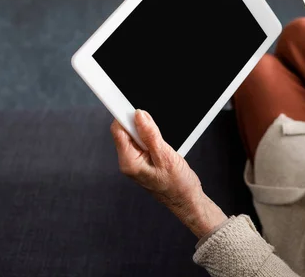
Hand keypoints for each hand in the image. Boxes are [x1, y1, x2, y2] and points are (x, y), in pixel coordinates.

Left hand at [111, 110, 226, 237]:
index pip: (118, 130)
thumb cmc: (178, 184)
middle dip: (140, 125)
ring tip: (162, 144)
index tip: (131, 105)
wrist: (186, 200)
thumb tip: (139, 115)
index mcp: (129, 162)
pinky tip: (162, 147)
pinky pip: (142, 143)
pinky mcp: (142, 161)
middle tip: (156, 129)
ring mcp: (134, 162)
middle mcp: (128, 162)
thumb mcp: (166, 156)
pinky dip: (152, 139)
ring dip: (148, 133)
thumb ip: (151, 134)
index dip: (125, 116)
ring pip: (135, 136)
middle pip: (125, 131)